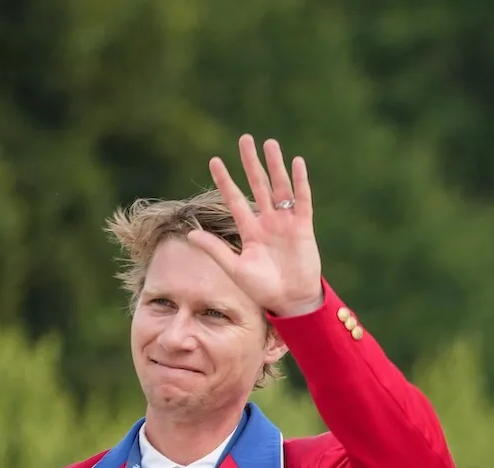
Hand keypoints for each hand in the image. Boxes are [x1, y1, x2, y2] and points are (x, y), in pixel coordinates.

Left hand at [190, 134, 324, 316]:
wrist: (291, 301)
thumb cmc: (263, 289)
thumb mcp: (235, 269)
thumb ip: (215, 250)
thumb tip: (190, 233)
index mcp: (250, 231)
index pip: (234, 200)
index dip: (225, 181)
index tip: (214, 161)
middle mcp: (267, 222)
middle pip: (257, 185)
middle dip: (250, 163)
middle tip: (244, 139)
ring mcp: (286, 223)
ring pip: (279, 187)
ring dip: (274, 165)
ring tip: (269, 143)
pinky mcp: (304, 227)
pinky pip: (302, 200)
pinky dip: (300, 182)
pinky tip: (297, 163)